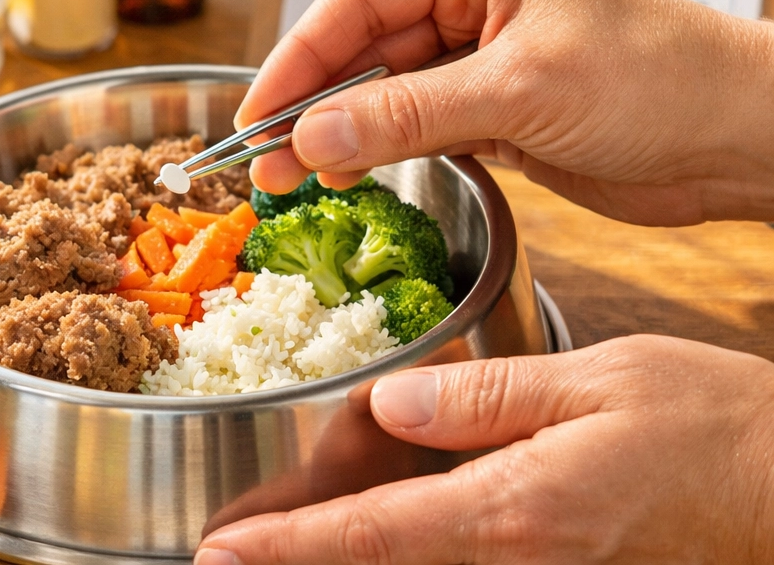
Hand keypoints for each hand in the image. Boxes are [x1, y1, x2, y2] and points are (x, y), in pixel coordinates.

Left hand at [194, 335, 773, 564]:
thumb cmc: (708, 425)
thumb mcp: (597, 384)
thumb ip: (487, 397)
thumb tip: (391, 401)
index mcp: (515, 510)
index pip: (373, 537)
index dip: (289, 547)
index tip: (224, 550)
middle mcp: (518, 561)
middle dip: (304, 558)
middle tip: (237, 544)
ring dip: (350, 551)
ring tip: (287, 527)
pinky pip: (461, 558)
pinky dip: (405, 544)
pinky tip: (384, 519)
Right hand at [236, 0, 773, 225]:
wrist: (741, 138)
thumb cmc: (659, 77)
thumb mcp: (519, 88)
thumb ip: (407, 113)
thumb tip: (312, 136)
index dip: (300, 55)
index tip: (257, 108)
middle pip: (365, 47)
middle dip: (313, 103)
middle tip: (264, 159)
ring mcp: (481, 53)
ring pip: (385, 91)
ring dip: (341, 133)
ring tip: (292, 178)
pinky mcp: (493, 106)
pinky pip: (417, 124)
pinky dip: (381, 150)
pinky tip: (346, 173)